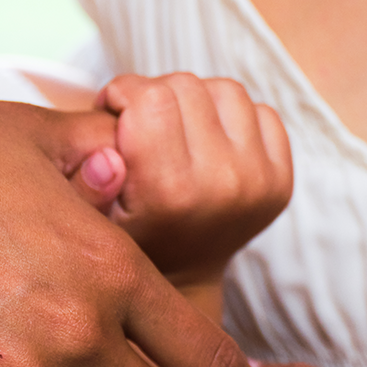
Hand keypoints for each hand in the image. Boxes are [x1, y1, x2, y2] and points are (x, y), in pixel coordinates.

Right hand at [74, 73, 292, 287]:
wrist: (182, 280)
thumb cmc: (127, 236)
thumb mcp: (90, 211)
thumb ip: (85, 176)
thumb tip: (107, 142)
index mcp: (169, 191)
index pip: (152, 97)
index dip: (123, 91)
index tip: (113, 110)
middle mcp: (222, 185)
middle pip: (186, 86)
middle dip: (154, 93)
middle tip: (139, 119)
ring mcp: (259, 182)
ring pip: (225, 90)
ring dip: (195, 99)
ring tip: (173, 126)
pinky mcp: (281, 180)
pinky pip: (261, 111)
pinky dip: (231, 116)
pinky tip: (206, 138)